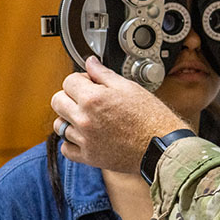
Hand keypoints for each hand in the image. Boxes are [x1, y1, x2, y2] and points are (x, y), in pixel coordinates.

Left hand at [51, 56, 188, 172]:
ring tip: (88, 118)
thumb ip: (105, 74)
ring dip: (70, 119)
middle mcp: (84, 119)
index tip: (89, 83)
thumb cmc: (151, 117)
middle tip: (86, 99)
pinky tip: (86, 136)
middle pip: (57, 101)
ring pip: (59, 125)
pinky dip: (72, 141)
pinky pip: (65, 148)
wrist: (162, 146)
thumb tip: (91, 63)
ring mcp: (84, 139)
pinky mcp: (88, 157)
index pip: (68, 81)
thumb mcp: (130, 88)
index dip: (80, 79)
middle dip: (69, 96)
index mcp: (93, 99)